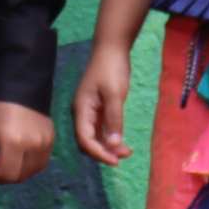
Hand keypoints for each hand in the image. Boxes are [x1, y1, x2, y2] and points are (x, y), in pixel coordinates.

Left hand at [0, 100, 54, 185]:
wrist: (20, 85)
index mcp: (14, 142)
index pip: (8, 174)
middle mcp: (33, 145)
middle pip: (22, 175)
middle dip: (7, 175)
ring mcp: (46, 143)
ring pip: (34, 170)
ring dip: (20, 171)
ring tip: (10, 160)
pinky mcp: (52, 139)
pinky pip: (42, 161)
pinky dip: (31, 164)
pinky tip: (22, 156)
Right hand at [71, 44, 135, 167]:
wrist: (112, 48)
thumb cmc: (111, 68)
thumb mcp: (115, 94)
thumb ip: (114, 120)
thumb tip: (113, 145)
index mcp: (81, 109)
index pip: (84, 139)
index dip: (98, 153)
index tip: (115, 161)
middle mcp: (82, 113)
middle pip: (87, 141)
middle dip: (103, 152)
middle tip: (123, 158)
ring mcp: (90, 111)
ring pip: (95, 137)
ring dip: (109, 146)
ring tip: (127, 151)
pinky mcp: (98, 108)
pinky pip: (101, 129)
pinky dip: (110, 137)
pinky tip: (122, 142)